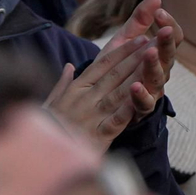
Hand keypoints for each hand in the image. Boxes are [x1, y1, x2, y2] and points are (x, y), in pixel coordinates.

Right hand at [44, 35, 152, 151]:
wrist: (40, 155)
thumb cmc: (46, 127)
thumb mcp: (49, 102)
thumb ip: (62, 84)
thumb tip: (69, 66)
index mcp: (75, 89)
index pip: (102, 65)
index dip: (122, 51)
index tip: (139, 39)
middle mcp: (84, 99)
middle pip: (114, 75)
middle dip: (136, 58)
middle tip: (155, 43)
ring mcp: (91, 116)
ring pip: (118, 93)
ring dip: (138, 76)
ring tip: (154, 63)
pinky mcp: (97, 136)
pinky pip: (116, 120)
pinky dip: (129, 109)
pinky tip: (142, 98)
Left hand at [105, 0, 183, 114]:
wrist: (100, 99)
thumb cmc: (117, 67)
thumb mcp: (124, 42)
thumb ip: (138, 21)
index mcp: (158, 54)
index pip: (172, 37)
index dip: (169, 24)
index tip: (159, 12)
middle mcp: (160, 72)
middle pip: (169, 57)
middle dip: (166, 43)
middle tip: (164, 30)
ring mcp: (151, 91)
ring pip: (157, 78)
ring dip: (154, 65)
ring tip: (149, 52)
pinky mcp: (139, 109)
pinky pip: (144, 104)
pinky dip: (141, 95)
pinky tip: (135, 86)